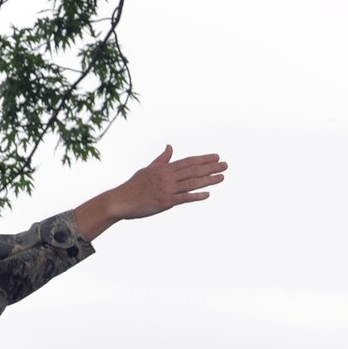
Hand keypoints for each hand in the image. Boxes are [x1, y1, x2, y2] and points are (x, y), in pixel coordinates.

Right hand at [78, 147, 227, 235]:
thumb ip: (162, 159)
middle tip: (225, 165)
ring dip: (208, 180)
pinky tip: (207, 194)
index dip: (203, 159)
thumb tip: (170, 146)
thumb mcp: (148, 169)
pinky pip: (183, 198)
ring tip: (222, 177)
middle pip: (193, 170)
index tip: (216, 156)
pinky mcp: (165, 202)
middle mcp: (167, 177)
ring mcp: (167, 189)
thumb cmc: (134, 185)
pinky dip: (196, 196)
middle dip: (211, 167)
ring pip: (191, 183)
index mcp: (164, 168)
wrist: (121, 200)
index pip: (188, 162)